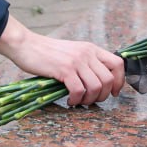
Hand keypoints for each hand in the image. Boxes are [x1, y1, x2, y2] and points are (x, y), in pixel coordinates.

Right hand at [0, 15, 124, 106]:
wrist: (26, 45)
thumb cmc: (47, 53)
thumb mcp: (73, 52)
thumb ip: (86, 62)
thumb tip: (98, 83)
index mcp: (91, 49)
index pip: (118, 63)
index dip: (119, 81)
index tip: (112, 92)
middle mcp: (87, 53)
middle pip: (108, 79)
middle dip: (102, 95)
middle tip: (90, 100)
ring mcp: (76, 61)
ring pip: (96, 87)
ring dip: (89, 100)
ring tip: (79, 101)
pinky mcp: (64, 69)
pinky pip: (79, 90)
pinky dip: (76, 100)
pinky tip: (69, 100)